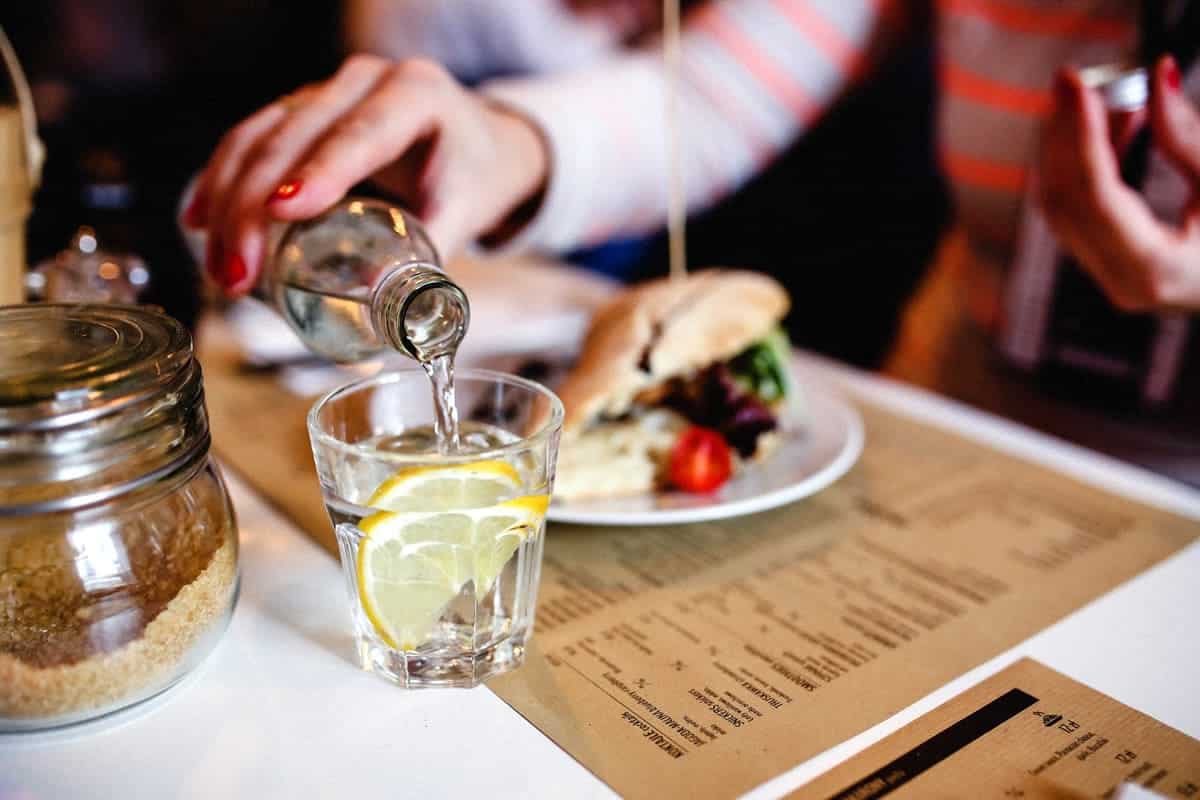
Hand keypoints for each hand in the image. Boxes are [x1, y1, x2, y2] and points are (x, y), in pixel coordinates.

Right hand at [184, 54, 548, 294]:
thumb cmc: (473, 174)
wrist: (475, 143)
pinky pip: (250, 139)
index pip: (361, 132)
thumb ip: (433, 255)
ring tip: (222, 269)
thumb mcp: (466, 209)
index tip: (282, 212)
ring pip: (260, 136)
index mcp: (416, 94)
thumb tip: (395, 312)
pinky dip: (221, 180)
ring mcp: (327, 92)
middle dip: (255, 206)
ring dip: (228, 201)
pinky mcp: (301, 111)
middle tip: (239, 273)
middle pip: (295, 136)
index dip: (319, 171)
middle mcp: (365, 81)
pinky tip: (200, 221)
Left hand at [1040, 55, 1199, 311]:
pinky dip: (1087, 165)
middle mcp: (1122, 281)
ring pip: (1064, 205)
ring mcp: (1111, 279)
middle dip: (1064, 134)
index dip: (1082, 135)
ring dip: (1071, 147)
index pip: (1096, 195)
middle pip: (1066, 199)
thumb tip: (1159, 74)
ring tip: (1097, 94)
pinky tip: (1116, 124)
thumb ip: (1189, 136)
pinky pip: (1079, 211)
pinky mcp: (1111, 267)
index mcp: (1155, 269)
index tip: (1077, 86)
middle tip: (1070, 79)